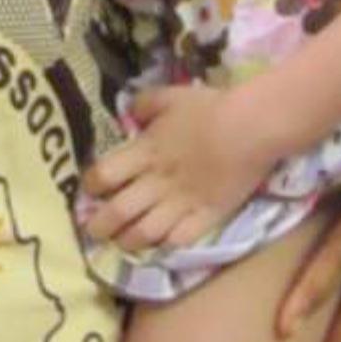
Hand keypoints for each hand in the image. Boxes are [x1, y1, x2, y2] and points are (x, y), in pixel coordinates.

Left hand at [82, 82, 268, 250]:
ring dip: (128, 240)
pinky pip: (179, 240)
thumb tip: (130, 112)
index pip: (103, 176)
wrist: (251, 127)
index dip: (91, 186)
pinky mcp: (207, 217)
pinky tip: (160, 244)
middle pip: (117, 212)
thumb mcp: (170, 96)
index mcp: (144, 152)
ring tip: (123, 242)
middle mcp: (156, 182)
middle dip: (100, 225)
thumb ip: (145, 104)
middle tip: (94, 230)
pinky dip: (166, 245)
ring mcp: (181, 203)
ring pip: (144, 233)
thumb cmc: (210, 108)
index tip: (90, 189)